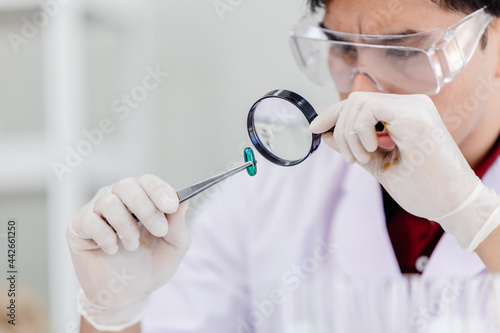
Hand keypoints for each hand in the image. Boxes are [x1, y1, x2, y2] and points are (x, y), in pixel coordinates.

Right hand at [66, 174, 189, 330]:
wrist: (127, 295)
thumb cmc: (151, 265)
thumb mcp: (174, 247)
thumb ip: (178, 225)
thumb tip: (181, 203)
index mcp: (142, 198)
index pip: (147, 182)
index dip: (160, 191)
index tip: (171, 206)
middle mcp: (117, 198)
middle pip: (126, 185)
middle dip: (147, 208)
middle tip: (159, 230)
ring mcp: (95, 210)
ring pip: (109, 202)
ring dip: (127, 228)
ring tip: (132, 246)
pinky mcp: (78, 227)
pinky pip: (91, 222)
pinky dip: (107, 238)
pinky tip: (113, 250)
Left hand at [310, 92, 499, 251]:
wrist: (453, 206)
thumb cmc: (424, 189)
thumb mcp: (380, 166)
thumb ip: (355, 148)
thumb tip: (325, 136)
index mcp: (404, 115)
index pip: (360, 105)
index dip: (333, 114)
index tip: (315, 129)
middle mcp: (411, 106)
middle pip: (354, 101)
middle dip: (340, 130)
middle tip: (352, 159)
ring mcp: (414, 108)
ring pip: (357, 103)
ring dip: (349, 134)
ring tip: (363, 159)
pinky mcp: (415, 116)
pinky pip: (369, 108)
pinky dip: (360, 131)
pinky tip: (372, 150)